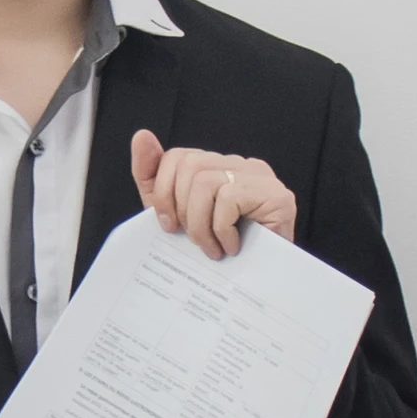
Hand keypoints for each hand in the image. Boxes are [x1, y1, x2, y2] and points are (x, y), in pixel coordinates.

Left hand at [131, 130, 295, 260]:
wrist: (261, 282)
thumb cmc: (218, 248)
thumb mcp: (174, 214)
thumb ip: (154, 179)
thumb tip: (141, 136)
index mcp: (218, 167)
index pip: (179, 156)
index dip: (163, 190)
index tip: (167, 224)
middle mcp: (240, 164)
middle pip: (190, 165)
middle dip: (180, 208)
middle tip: (191, 239)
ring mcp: (260, 176)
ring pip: (206, 182)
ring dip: (200, 224)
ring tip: (211, 248)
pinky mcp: (275, 194)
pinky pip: (229, 199)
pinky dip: (221, 229)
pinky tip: (231, 246)